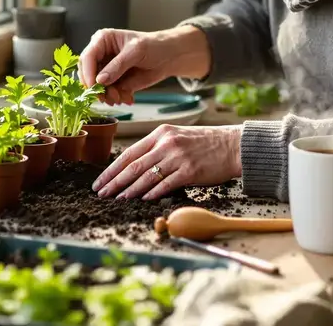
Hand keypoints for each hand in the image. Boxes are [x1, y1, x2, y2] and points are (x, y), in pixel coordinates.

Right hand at [78, 26, 210, 104]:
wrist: (168, 57)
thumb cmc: (153, 46)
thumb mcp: (136, 52)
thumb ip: (118, 66)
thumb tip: (100, 81)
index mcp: (102, 40)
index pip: (87, 57)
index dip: (88, 73)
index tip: (94, 87)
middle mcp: (101, 55)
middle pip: (88, 74)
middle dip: (97, 88)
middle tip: (109, 97)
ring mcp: (106, 69)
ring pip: (97, 87)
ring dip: (107, 96)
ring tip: (121, 97)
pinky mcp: (114, 81)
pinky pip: (108, 93)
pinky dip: (117, 98)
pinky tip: (128, 98)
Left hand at [92, 124, 241, 199]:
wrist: (232, 145)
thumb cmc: (205, 144)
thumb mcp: (177, 137)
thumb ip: (157, 148)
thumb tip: (136, 167)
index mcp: (160, 134)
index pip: (129, 153)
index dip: (112, 169)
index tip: (100, 180)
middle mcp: (166, 143)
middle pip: (133, 165)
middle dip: (114, 181)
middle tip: (101, 193)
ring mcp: (178, 156)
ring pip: (147, 176)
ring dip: (130, 190)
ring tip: (117, 198)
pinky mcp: (190, 170)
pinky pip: (166, 183)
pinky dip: (153, 192)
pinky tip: (142, 199)